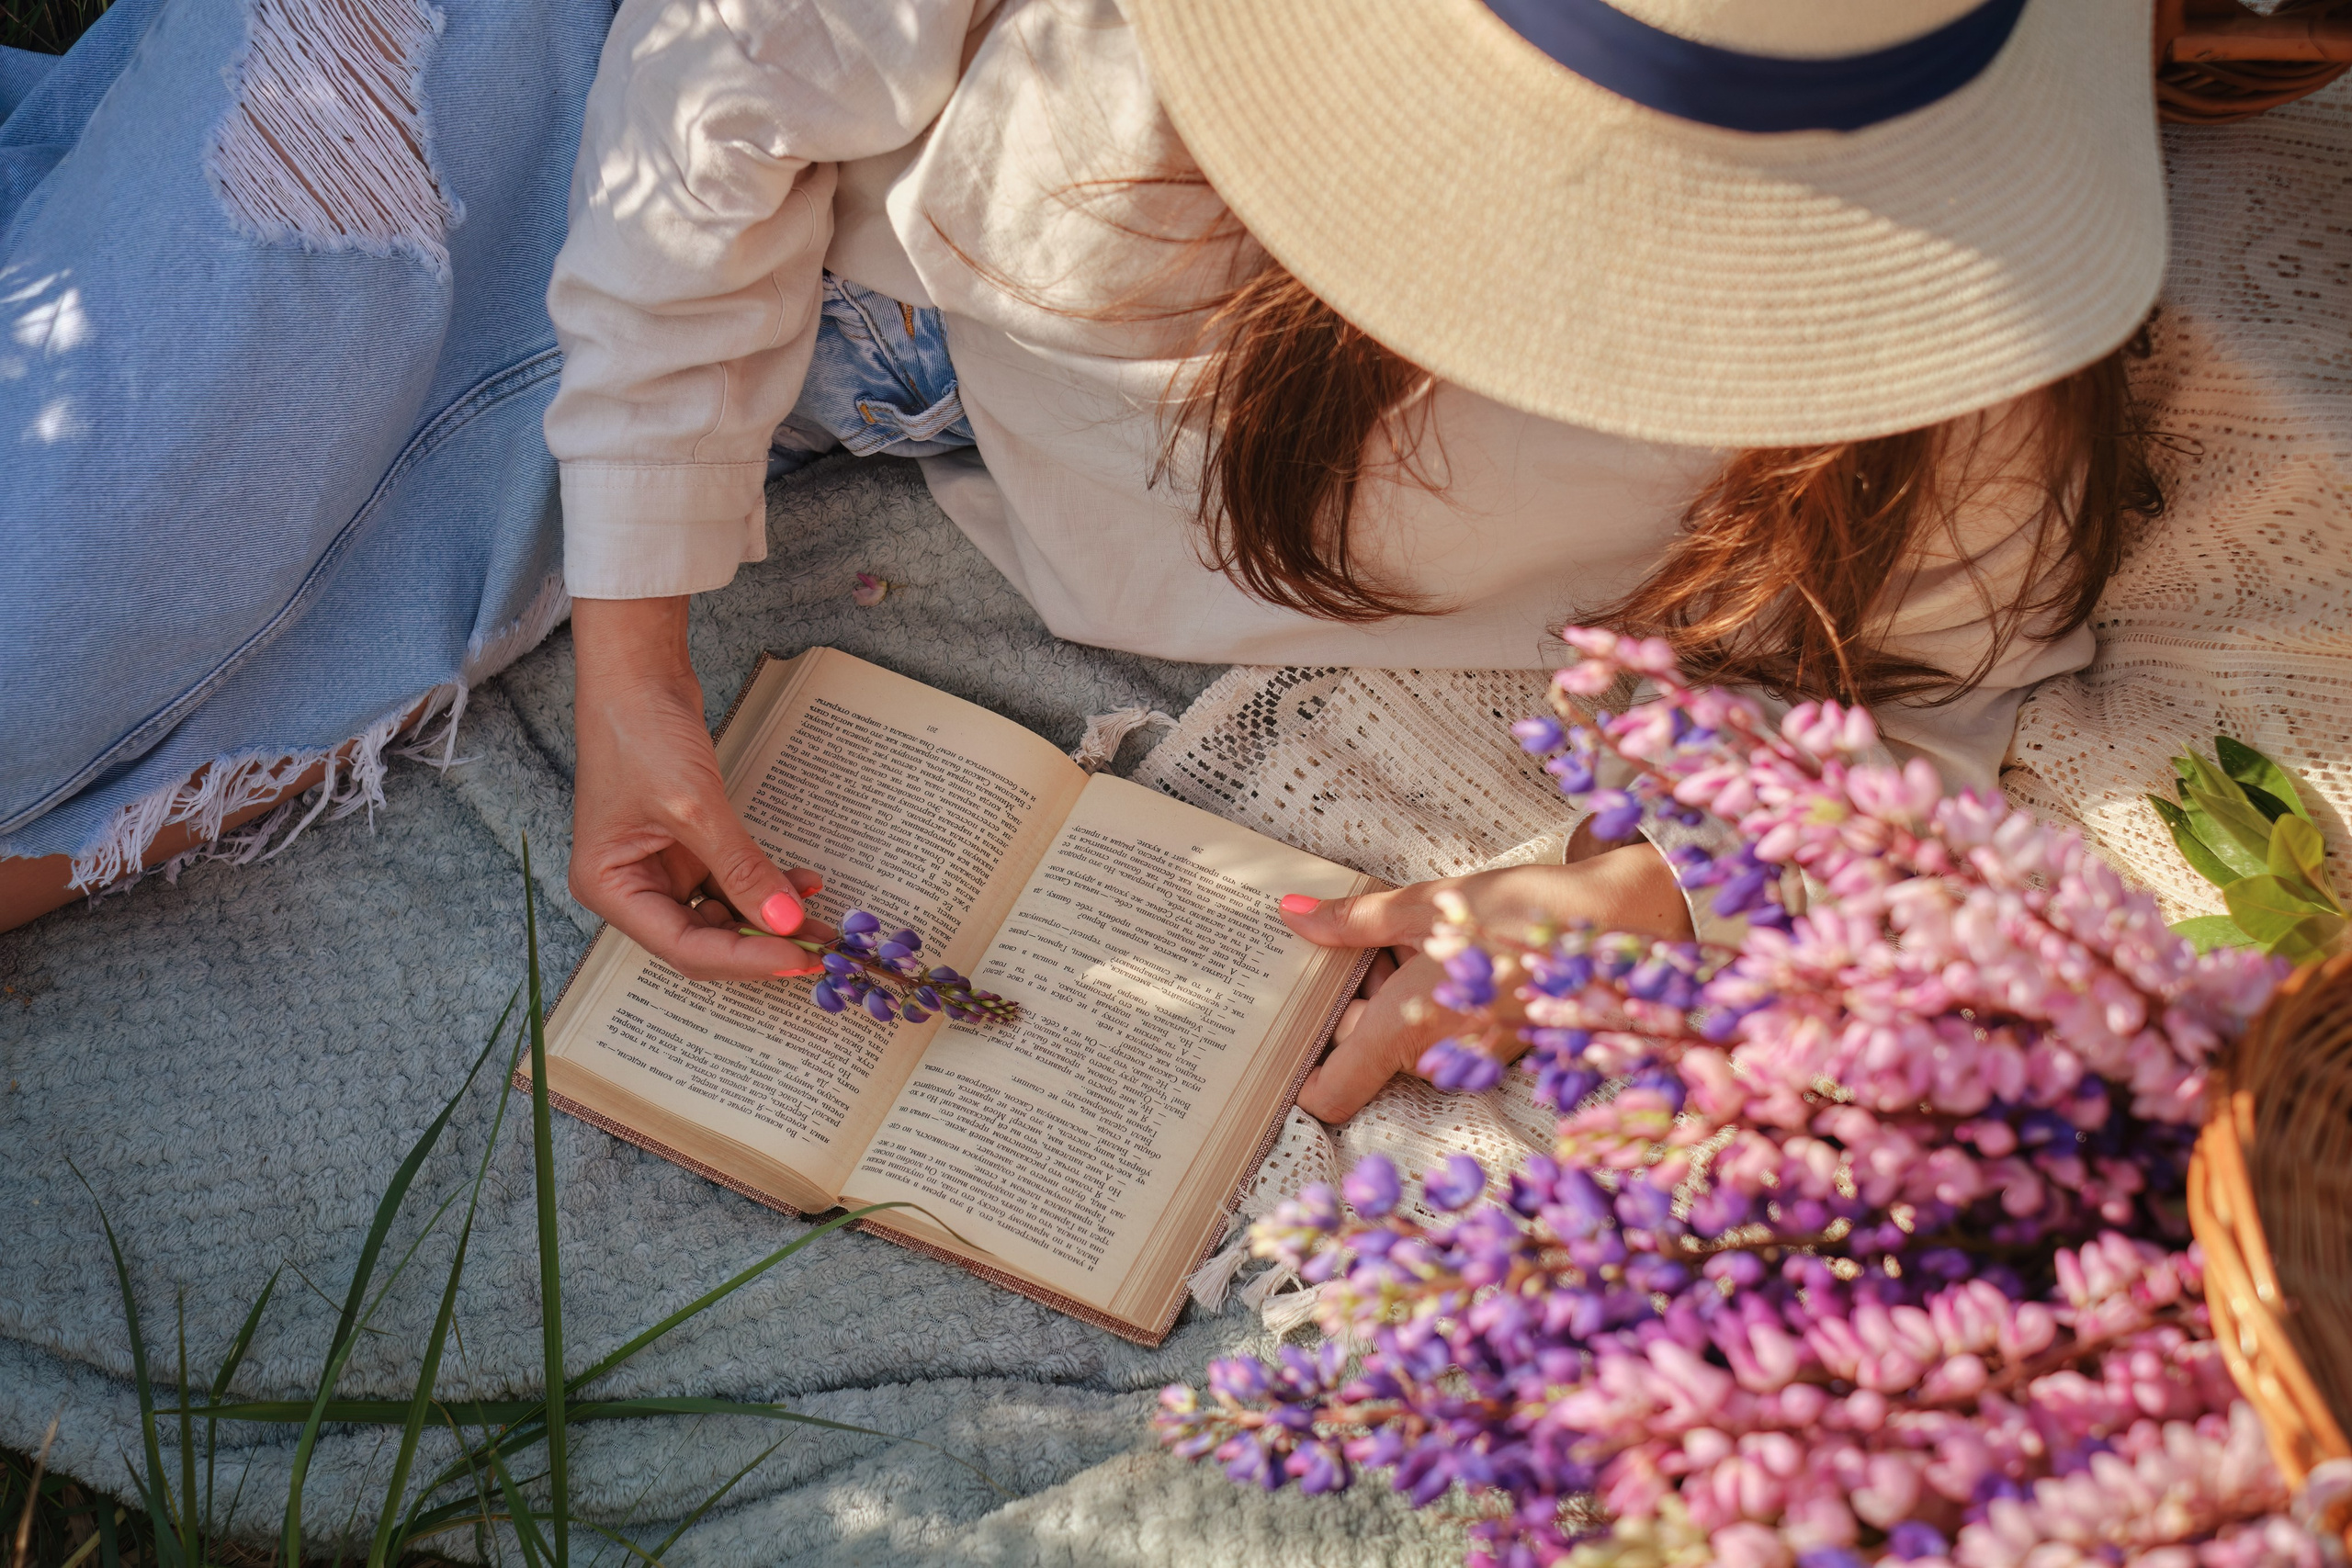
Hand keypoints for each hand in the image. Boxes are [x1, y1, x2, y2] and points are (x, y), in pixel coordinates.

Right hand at [570, 597, 829, 981]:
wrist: (638, 672)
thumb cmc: (640, 731)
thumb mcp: (694, 806)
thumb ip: (740, 869)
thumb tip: (786, 921)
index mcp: (610, 888)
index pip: (684, 947)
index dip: (744, 959)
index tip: (798, 958)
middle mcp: (630, 886)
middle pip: (703, 940)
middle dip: (762, 945)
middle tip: (820, 951)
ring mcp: (659, 867)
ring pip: (722, 915)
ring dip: (771, 918)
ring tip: (822, 919)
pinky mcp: (686, 846)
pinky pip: (729, 881)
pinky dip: (764, 884)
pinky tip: (802, 882)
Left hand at [1281, 843, 1692, 1122]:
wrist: (1623, 925)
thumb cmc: (1523, 912)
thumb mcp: (1429, 903)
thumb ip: (1354, 920)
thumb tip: (1291, 914)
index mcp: (1406, 1029)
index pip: (1329, 1095)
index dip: (1297, 1071)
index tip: (1283, 1031)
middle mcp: (1435, 1057)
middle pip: (1360, 1049)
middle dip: (1350, 1000)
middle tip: (1352, 941)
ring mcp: (1469, 1058)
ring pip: (1401, 1034)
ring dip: (1390, 991)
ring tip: (1407, 933)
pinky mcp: (1497, 1046)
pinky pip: (1439, 1029)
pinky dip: (1428, 994)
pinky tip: (1443, 946)